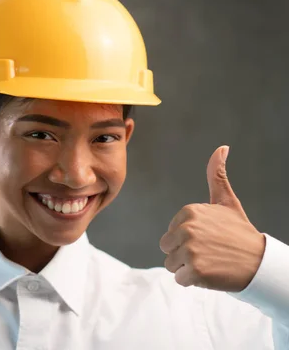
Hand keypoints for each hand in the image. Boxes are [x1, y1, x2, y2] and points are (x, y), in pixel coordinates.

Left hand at [159, 146, 265, 291]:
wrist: (261, 263)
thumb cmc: (240, 233)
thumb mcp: (227, 202)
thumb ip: (217, 176)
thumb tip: (221, 148)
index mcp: (189, 211)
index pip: (170, 233)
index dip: (187, 240)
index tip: (208, 239)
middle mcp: (188, 228)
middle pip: (167, 248)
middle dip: (184, 254)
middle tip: (208, 252)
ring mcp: (191, 250)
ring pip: (171, 265)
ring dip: (188, 268)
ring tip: (210, 262)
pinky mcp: (195, 271)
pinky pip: (180, 280)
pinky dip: (193, 281)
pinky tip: (211, 274)